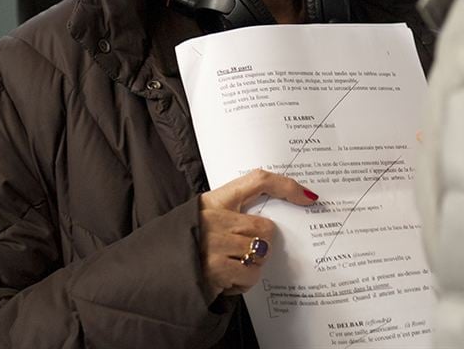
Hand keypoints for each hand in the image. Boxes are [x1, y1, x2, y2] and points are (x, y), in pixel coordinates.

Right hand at [198, 169, 317, 298]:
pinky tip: (226, 279)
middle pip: (266, 227)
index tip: (307, 197)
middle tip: (242, 252)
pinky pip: (251, 275)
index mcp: (215, 199)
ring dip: (252, 266)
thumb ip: (235, 214)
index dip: (286, 186)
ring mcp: (215, 242)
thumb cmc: (189, 244)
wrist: (156, 272)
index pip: (258, 180)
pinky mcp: (216, 268)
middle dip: (261, 244)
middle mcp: (215, 217)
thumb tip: (275, 220)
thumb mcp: (207, 218)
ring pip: (261, 253)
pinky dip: (243, 282)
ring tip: (230, 266)